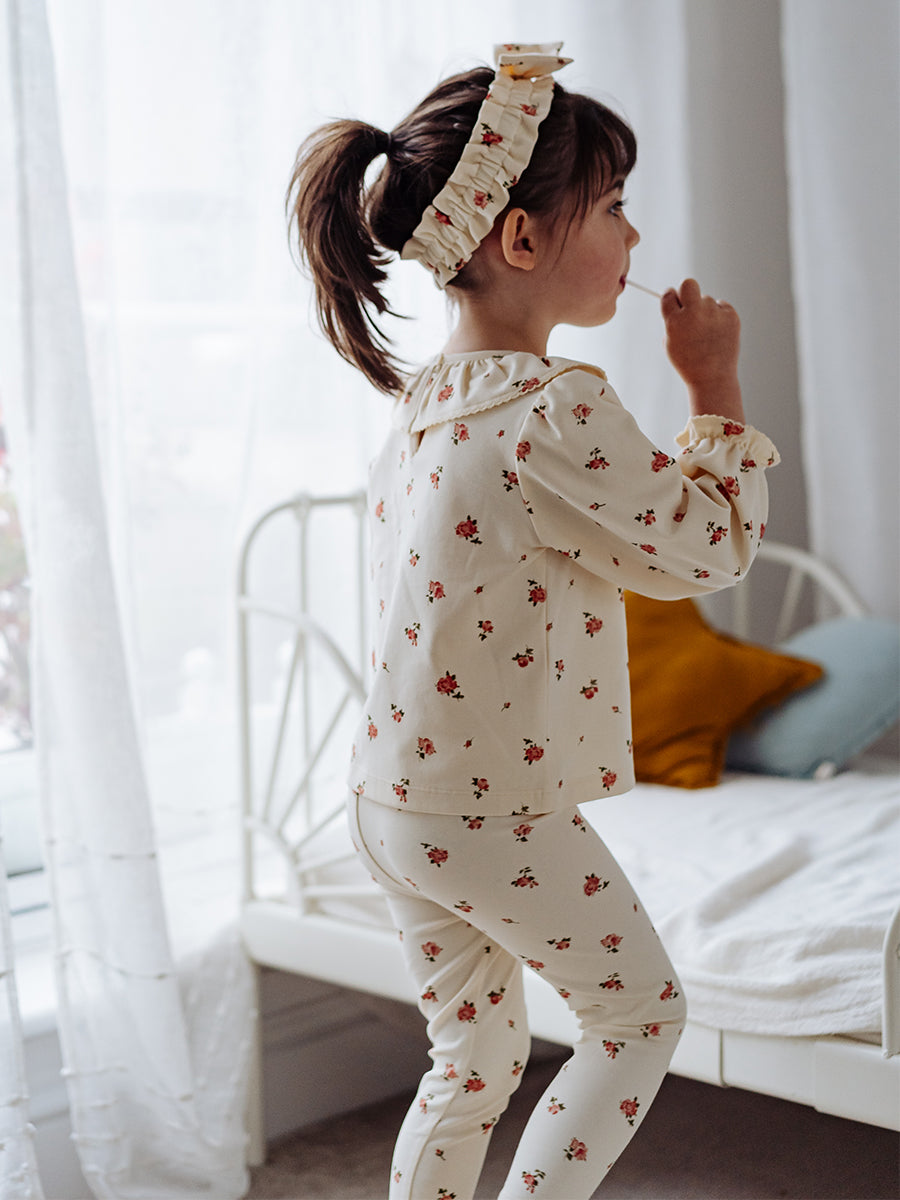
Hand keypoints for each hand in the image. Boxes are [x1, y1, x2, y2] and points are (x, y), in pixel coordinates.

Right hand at [661, 278, 743, 419]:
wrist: (712, 378)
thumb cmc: (689, 363)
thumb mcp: (671, 343)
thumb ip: (672, 321)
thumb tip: (676, 300)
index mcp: (675, 321)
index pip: (668, 294)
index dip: (671, 298)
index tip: (675, 302)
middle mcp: (694, 314)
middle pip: (689, 284)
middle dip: (687, 291)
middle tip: (690, 304)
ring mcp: (714, 313)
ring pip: (707, 300)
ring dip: (705, 311)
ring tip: (707, 333)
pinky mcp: (731, 315)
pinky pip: (722, 306)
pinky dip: (720, 316)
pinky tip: (718, 333)